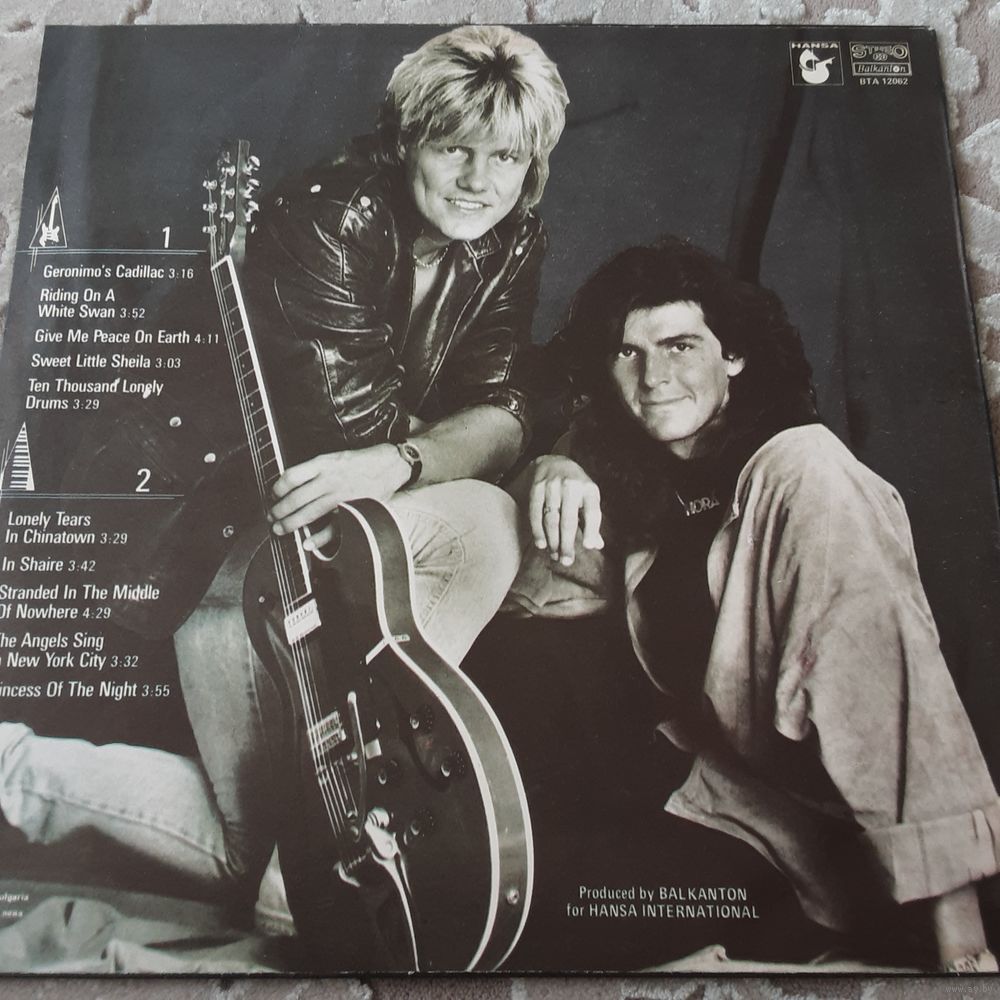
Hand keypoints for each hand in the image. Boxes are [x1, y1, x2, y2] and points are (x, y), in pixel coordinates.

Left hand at [269, 443, 406, 549]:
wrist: (391, 464)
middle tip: (271, 516)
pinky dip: (319, 538)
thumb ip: (316, 469)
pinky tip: (308, 543)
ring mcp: (340, 496)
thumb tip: (294, 483)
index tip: (272, 495)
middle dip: (278, 510)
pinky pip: (332, 528)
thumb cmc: (363, 461)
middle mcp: (329, 480)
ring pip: (308, 513)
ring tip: (280, 528)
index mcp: (323, 464)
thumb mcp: (335, 457)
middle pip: (295, 498)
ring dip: (290, 523)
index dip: (277, 488)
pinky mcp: (352, 510)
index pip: (291, 477)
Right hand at [524, 455, 603, 565]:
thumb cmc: (575, 486)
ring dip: (553, 541)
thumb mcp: (587, 497)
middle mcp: (571, 486)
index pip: (592, 512)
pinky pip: (536, 513)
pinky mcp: (536, 488)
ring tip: (554, 555)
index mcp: (588, 489)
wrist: (553, 460)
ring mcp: (552, 486)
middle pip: (569, 521)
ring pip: (551, 519)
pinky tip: (541, 544)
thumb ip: (591, 521)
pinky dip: (538, 531)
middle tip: (566, 561)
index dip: (591, 530)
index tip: (589, 546)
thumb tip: (596, 545)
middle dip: (567, 543)